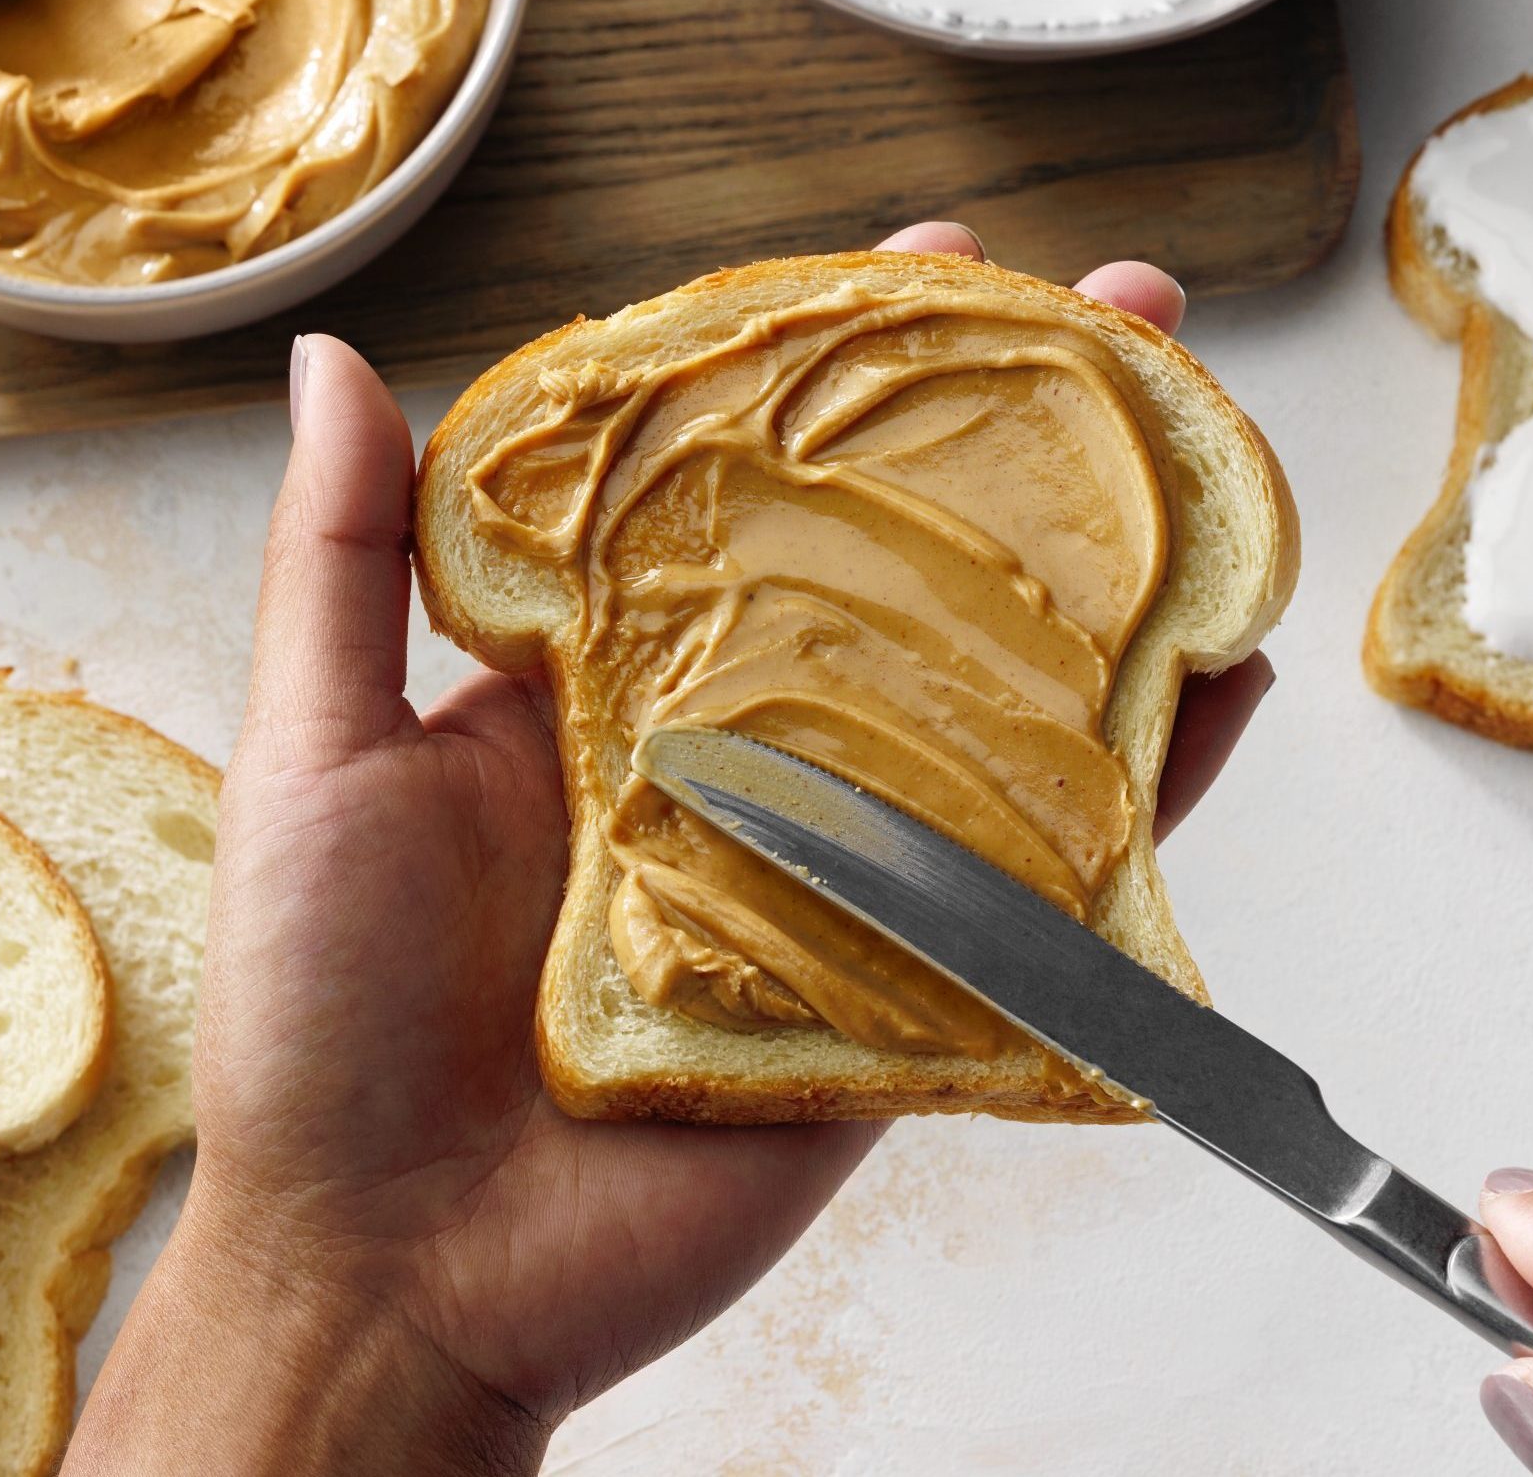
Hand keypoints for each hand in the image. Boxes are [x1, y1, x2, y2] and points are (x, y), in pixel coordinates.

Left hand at [65, 225, 1273, 1473]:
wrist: (397, 1275)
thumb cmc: (324, 1029)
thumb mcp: (315, 760)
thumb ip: (346, 563)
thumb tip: (335, 360)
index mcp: (610, 674)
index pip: (750, 477)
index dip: (840, 362)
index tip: (922, 258)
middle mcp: (743, 743)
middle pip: (911, 561)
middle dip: (1025, 436)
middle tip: (1123, 324)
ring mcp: (838, 856)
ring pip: (1002, 695)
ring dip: (1113, 576)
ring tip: (1203, 463)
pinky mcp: (903, 977)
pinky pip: (1045, 870)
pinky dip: (1147, 784)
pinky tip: (1217, 682)